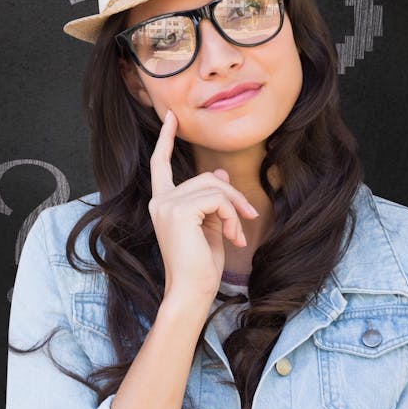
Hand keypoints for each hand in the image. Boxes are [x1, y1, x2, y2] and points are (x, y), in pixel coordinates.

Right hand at [148, 110, 259, 301]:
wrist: (192, 290)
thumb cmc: (200, 265)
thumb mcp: (210, 225)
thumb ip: (212, 198)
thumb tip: (221, 174)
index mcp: (162, 203)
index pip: (159, 164)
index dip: (166, 140)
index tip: (172, 118)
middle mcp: (159, 201)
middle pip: (205, 177)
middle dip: (232, 196)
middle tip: (248, 219)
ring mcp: (167, 204)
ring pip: (214, 186)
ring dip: (235, 208)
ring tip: (239, 233)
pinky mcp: (180, 211)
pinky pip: (217, 198)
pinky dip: (232, 215)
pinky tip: (233, 236)